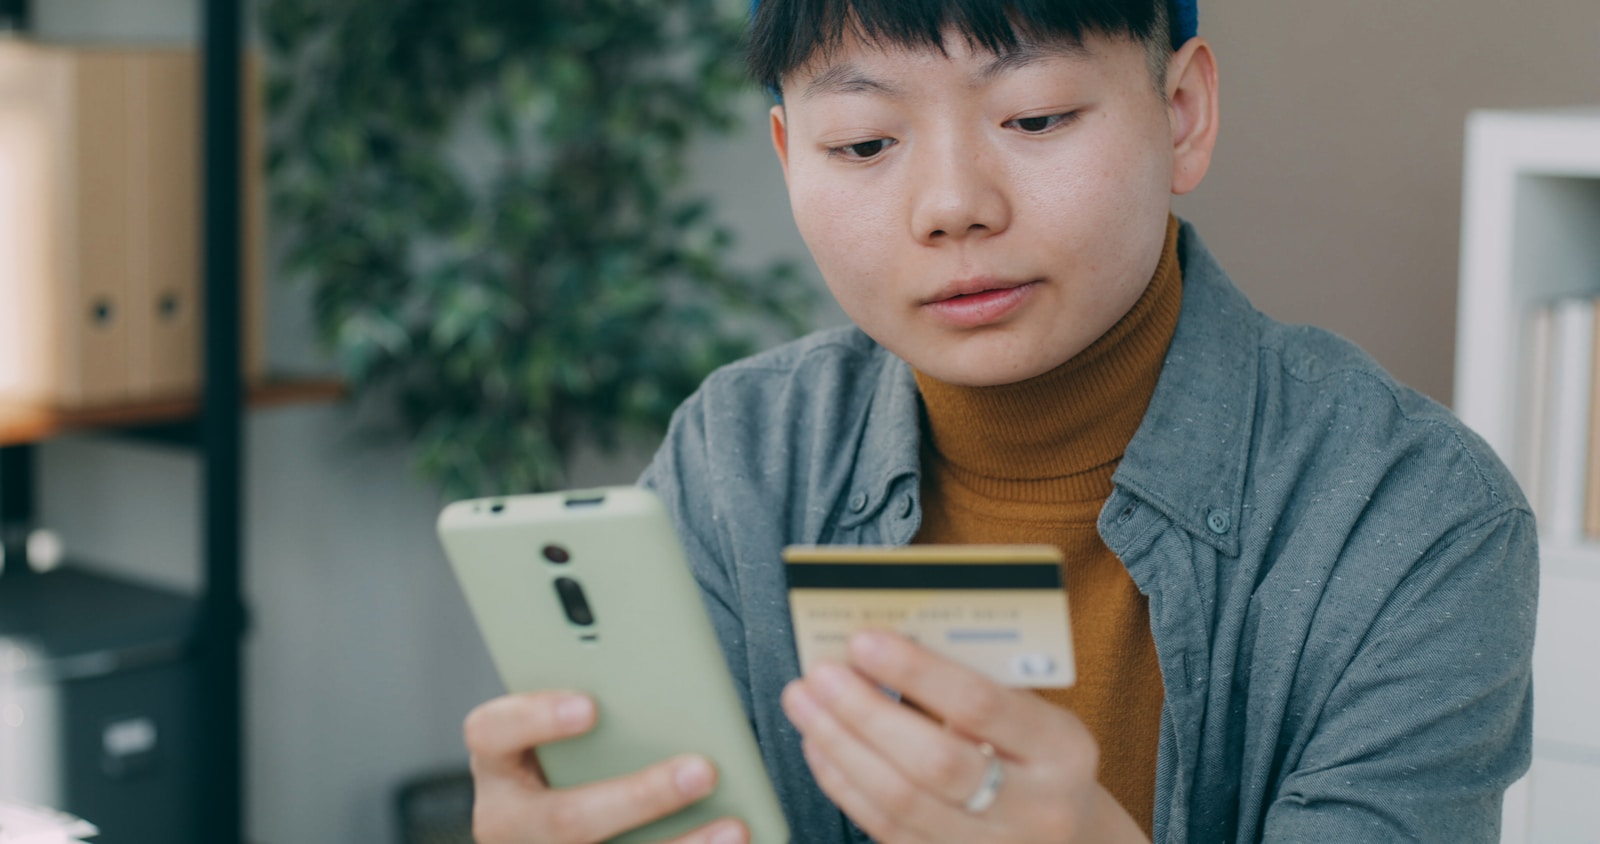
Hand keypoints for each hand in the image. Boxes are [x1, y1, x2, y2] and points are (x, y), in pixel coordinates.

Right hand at [463, 691, 748, 843]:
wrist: (557, 817)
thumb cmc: (579, 750)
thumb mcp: (569, 726)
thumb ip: (603, 704)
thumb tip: (670, 679)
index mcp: (498, 761)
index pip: (490, 732)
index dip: (536, 718)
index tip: (590, 706)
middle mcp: (508, 819)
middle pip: (564, 817)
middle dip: (641, 796)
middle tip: (703, 770)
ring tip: (733, 826)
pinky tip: (729, 842)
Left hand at [781, 630, 1146, 843]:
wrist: (1072, 837)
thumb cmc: (1037, 757)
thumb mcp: (1033, 715)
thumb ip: (974, 682)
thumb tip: (885, 644)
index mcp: (1062, 750)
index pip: (982, 704)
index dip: (916, 672)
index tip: (863, 641)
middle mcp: (1036, 809)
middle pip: (934, 763)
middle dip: (865, 713)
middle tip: (820, 674)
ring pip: (899, 802)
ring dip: (839, 746)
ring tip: (804, 703)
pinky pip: (885, 829)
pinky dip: (844, 783)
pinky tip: (820, 746)